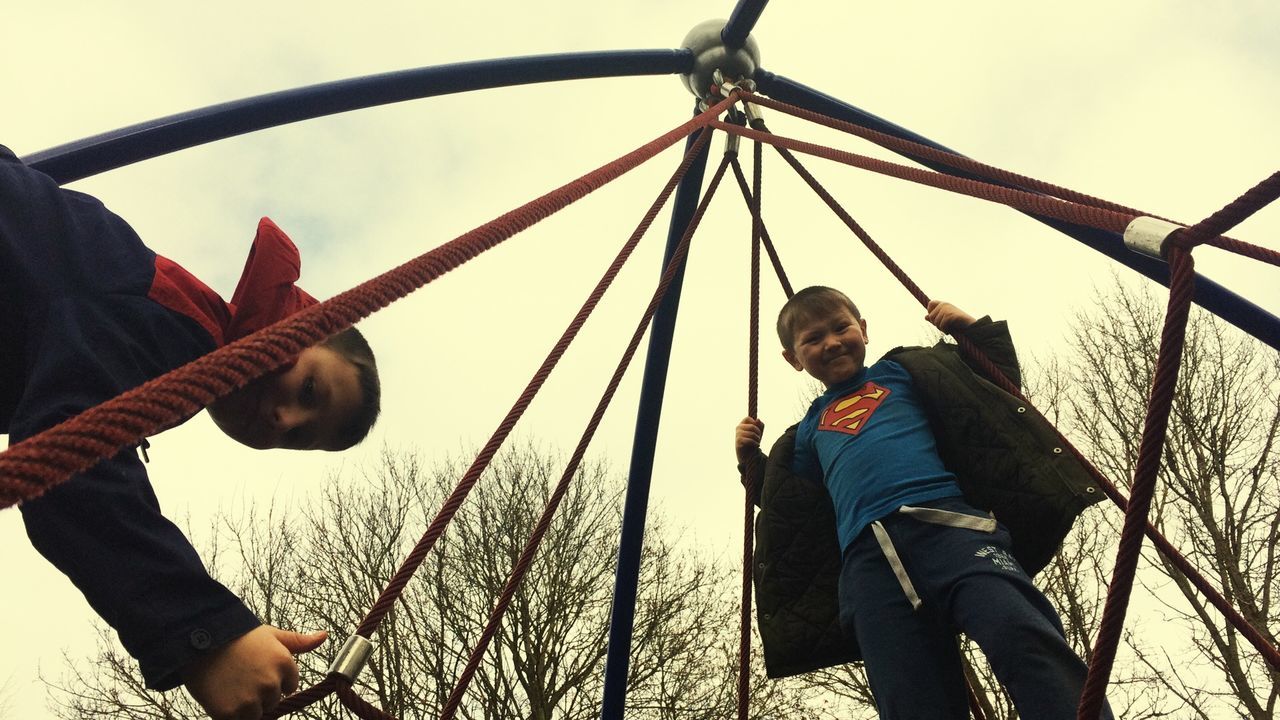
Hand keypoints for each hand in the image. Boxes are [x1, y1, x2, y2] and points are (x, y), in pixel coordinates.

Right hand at [184, 625, 327, 719]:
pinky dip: (231, 714)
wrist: (199, 642)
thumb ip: (299, 641)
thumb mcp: (271, 635)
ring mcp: (250, 700)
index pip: (290, 686)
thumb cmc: (238, 637)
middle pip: (273, 701)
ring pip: (257, 714)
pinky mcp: (230, 713)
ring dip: (246, 706)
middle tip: (242, 676)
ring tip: (232, 685)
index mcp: (284, 664)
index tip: (258, 670)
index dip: (274, 680)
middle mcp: (271, 683)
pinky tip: (223, 696)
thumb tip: (323, 636)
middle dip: (261, 693)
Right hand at [735, 416, 763, 464]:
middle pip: (752, 426)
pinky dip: (755, 443)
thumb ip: (760, 425)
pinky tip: (756, 445)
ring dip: (757, 439)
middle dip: (758, 432)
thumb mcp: (758, 433)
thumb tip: (758, 419)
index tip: (757, 430)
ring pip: (752, 433)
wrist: (747, 455)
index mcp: (742, 424)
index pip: (747, 418)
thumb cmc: (752, 442)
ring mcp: (737, 434)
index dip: (754, 423)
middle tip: (759, 438)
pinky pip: (749, 440)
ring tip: (758, 442)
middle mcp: (738, 428)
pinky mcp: (738, 442)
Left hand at [925, 300, 975, 333]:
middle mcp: (945, 304)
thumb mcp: (944, 320)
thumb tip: (925, 317)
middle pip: (931, 315)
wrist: (970, 326)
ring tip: (947, 329)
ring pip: (936, 321)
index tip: (936, 319)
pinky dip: (944, 330)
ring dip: (940, 328)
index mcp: (944, 304)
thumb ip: (935, 318)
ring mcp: (948, 309)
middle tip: (944, 327)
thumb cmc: (957, 324)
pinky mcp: (951, 315)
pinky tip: (948, 331)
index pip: (930, 303)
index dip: (930, 312)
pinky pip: (941, 325)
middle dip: (936, 324)